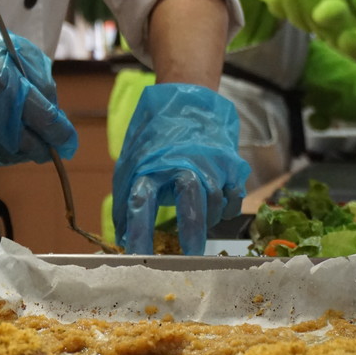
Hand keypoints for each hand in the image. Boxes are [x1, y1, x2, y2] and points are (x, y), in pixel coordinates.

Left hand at [112, 83, 249, 255]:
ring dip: (207, 219)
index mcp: (151, 164)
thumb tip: (121, 234)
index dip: (138, 232)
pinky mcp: (231, 164)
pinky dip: (226, 209)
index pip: (140, 203)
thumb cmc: (156, 135)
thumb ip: (126, 195)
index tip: (137, 255)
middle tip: (190, 254)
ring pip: (214, 204)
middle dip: (192, 234)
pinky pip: (234, 199)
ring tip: (198, 219)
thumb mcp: (132, 160)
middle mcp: (183, 163)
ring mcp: (210, 163)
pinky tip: (216, 206)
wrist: (188, 99)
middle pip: (191, 204)